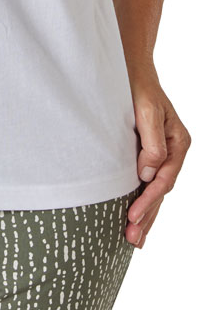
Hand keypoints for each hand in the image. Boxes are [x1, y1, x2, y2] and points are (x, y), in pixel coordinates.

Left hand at [125, 69, 190, 247]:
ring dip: (146, 215)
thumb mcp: (147, 110)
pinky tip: (135, 217)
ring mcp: (161, 155)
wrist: (131, 70)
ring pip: (155, 191)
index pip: (164, 179)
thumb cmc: (139, 87)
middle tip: (132, 238)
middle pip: (162, 191)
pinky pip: (147, 183)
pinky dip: (141, 201)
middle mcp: (173, 152)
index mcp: (178, 143)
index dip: (148, 199)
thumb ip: (151, 143)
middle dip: (148, 216)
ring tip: (134, 239)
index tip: (133, 215)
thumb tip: (148, 175)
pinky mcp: (147, 155)